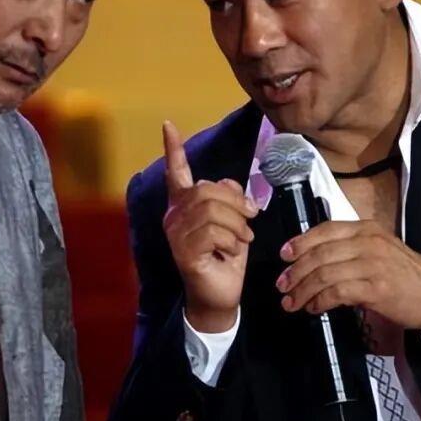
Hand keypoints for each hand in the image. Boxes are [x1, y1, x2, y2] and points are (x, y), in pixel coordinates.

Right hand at [162, 121, 257, 332]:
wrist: (221, 295)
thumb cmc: (226, 257)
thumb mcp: (234, 223)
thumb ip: (231, 199)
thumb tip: (231, 183)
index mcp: (184, 205)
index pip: (177, 172)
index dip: (173, 148)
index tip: (168, 125)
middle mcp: (174, 216)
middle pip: (206, 190)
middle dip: (236, 202)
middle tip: (252, 217)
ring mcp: (176, 234)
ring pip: (211, 211)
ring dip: (237, 224)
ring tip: (243, 238)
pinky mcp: (184, 252)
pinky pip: (213, 233)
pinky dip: (231, 240)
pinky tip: (233, 250)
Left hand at [275, 220, 420, 329]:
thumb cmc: (402, 272)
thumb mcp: (376, 248)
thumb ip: (348, 247)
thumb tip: (311, 258)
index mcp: (365, 229)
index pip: (324, 230)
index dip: (300, 242)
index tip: (284, 255)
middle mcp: (367, 242)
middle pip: (319, 254)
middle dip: (296, 271)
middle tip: (283, 286)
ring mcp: (372, 264)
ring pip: (324, 274)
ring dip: (303, 290)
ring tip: (292, 302)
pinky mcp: (376, 288)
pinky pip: (337, 292)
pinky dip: (320, 301)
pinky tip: (314, 308)